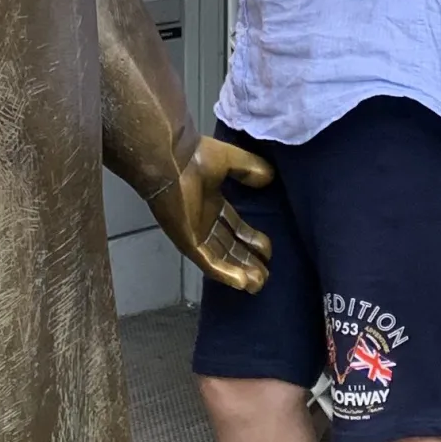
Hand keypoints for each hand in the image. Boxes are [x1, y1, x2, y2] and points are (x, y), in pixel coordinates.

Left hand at [151, 137, 274, 292]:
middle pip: (229, 247)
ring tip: (258, 284)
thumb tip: (269, 179)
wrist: (171, 161)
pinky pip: (208, 262)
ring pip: (220, 259)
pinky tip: (242, 282)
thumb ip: (250, 169)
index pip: (234, 228)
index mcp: (211, 202)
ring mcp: (194, 233)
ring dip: (239, 272)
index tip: (267, 251)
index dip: (251, 240)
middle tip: (266, 275)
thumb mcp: (231, 160)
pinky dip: (225, 273)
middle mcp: (203, 221)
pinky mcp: (187, 241)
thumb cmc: (196, 157)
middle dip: (248, 262)